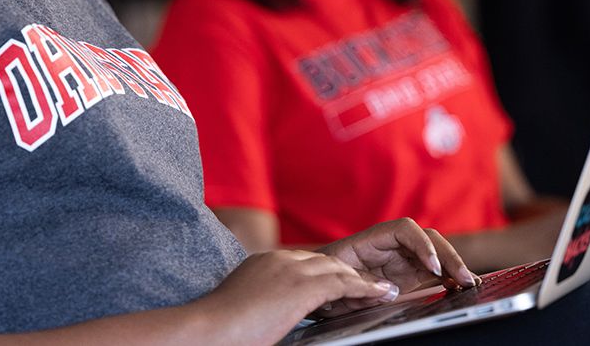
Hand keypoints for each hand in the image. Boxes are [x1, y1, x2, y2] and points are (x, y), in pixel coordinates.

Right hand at [194, 249, 399, 344]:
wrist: (208, 330)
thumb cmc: (219, 330)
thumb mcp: (246, 308)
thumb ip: (265, 304)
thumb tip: (273, 319)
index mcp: (263, 262)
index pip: (305, 263)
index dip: (326, 275)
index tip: (340, 287)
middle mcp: (280, 259)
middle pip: (325, 261)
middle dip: (348, 274)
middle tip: (368, 287)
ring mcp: (292, 269)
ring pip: (338, 268)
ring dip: (361, 280)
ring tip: (381, 290)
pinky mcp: (303, 286)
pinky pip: (344, 283)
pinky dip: (364, 288)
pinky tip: (379, 294)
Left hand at [314, 218, 479, 315]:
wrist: (314, 290)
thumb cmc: (321, 281)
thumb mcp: (335, 282)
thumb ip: (361, 283)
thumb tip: (390, 288)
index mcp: (370, 241)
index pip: (403, 229)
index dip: (420, 244)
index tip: (430, 266)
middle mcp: (390, 247)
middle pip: (426, 239)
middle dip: (447, 256)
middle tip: (462, 278)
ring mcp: (401, 261)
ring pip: (434, 255)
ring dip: (453, 266)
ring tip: (468, 283)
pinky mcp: (408, 277)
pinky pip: (433, 272)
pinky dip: (448, 277)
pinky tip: (461, 287)